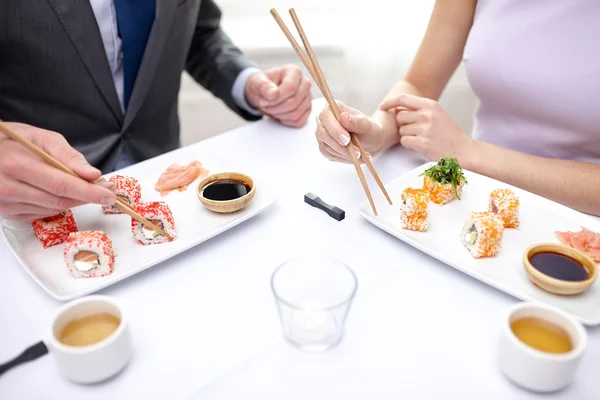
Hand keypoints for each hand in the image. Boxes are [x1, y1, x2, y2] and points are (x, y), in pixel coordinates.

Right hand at [0, 123, 115, 220]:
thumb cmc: (14, 141)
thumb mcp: (42, 138)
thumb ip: (68, 156)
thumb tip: (92, 175)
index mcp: (17, 165)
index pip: (61, 185)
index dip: (89, 192)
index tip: (109, 194)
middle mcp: (8, 188)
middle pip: (60, 200)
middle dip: (88, 196)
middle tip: (106, 189)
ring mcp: (7, 203)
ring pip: (54, 209)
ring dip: (76, 201)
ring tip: (87, 187)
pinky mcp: (9, 213)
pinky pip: (44, 213)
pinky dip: (59, 204)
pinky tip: (62, 193)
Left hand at [245, 65, 311, 127]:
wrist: (265, 94)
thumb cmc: (262, 85)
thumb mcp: (257, 82)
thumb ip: (263, 86)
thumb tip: (273, 94)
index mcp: (294, 71)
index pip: (290, 88)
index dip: (276, 98)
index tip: (264, 100)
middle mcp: (305, 83)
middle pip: (293, 102)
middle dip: (276, 108)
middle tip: (266, 106)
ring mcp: (308, 97)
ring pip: (296, 113)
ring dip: (279, 115)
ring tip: (271, 109)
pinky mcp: (307, 109)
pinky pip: (299, 121)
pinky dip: (286, 121)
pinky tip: (279, 115)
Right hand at [315, 102, 384, 162]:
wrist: (370, 140)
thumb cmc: (368, 128)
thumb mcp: (366, 124)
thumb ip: (356, 121)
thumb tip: (343, 117)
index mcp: (331, 108)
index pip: (325, 117)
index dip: (334, 129)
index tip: (347, 139)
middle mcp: (323, 121)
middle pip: (322, 133)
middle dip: (339, 145)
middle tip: (356, 152)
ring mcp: (323, 135)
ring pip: (326, 146)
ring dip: (344, 153)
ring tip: (361, 155)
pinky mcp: (325, 148)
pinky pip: (330, 155)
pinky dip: (343, 158)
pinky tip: (355, 158)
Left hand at [379, 94, 473, 161]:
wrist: (463, 150)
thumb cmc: (448, 133)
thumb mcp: (437, 114)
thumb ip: (419, 109)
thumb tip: (397, 109)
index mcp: (430, 105)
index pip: (403, 98)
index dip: (390, 102)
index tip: (382, 106)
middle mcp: (427, 114)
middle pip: (400, 116)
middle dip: (403, 124)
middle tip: (416, 130)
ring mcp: (425, 128)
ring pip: (401, 130)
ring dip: (408, 135)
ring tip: (422, 138)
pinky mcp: (422, 143)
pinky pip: (404, 141)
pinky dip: (409, 144)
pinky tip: (421, 145)